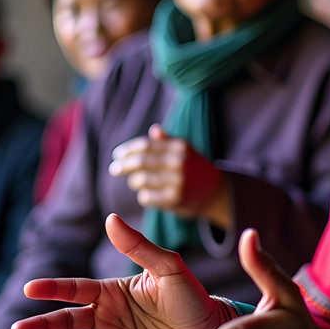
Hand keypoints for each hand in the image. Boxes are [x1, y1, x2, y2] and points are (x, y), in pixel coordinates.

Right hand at [11, 214, 226, 328]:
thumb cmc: (191, 297)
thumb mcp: (168, 268)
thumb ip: (139, 247)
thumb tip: (111, 218)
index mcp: (112, 291)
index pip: (75, 289)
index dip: (52, 289)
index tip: (29, 288)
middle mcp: (105, 316)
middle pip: (66, 320)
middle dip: (41, 325)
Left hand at [109, 124, 229, 226]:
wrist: (215, 192)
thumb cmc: (194, 168)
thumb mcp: (185, 151)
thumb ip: (168, 141)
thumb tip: (154, 129)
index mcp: (180, 146)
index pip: (146, 145)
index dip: (128, 150)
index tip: (116, 155)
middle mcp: (179, 162)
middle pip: (140, 162)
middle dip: (123, 165)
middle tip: (113, 170)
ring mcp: (177, 181)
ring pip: (140, 180)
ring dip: (134, 182)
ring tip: (137, 182)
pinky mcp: (175, 199)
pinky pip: (146, 197)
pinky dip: (143, 195)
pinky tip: (149, 194)